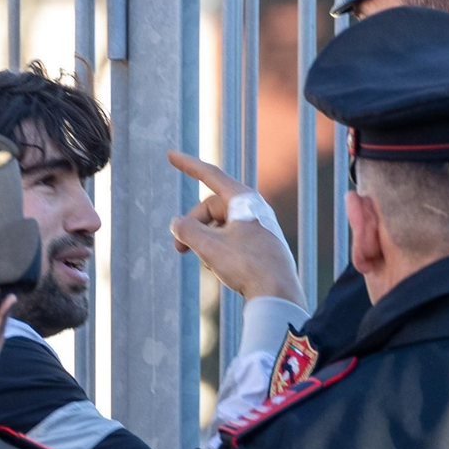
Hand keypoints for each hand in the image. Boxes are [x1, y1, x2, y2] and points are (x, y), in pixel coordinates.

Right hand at [167, 150, 305, 305]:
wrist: (278, 293)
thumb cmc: (246, 266)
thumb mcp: (208, 246)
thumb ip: (186, 230)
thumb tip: (176, 223)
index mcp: (243, 199)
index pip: (209, 175)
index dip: (187, 165)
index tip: (170, 155)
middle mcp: (252, 208)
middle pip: (210, 207)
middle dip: (192, 225)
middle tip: (178, 249)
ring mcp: (257, 226)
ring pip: (219, 225)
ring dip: (205, 241)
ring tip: (208, 263)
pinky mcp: (260, 244)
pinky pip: (231, 239)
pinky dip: (218, 249)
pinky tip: (221, 269)